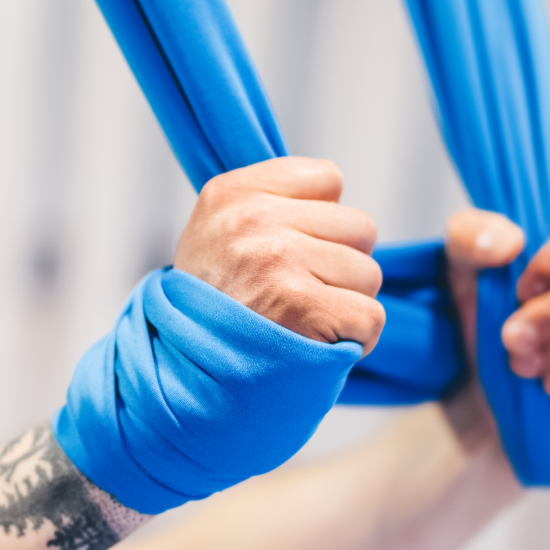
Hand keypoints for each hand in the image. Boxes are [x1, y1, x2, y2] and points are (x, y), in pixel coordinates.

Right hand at [174, 157, 385, 352]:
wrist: (178, 370)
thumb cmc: (209, 304)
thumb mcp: (218, 230)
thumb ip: (271, 203)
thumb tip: (337, 199)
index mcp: (232, 192)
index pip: (330, 179)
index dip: (322, 221)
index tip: (291, 251)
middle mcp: (252, 219)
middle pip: (360, 227)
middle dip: (340, 264)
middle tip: (300, 292)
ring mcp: (276, 261)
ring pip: (369, 274)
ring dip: (347, 303)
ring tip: (304, 319)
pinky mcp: (299, 307)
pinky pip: (371, 316)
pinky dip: (357, 339)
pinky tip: (321, 343)